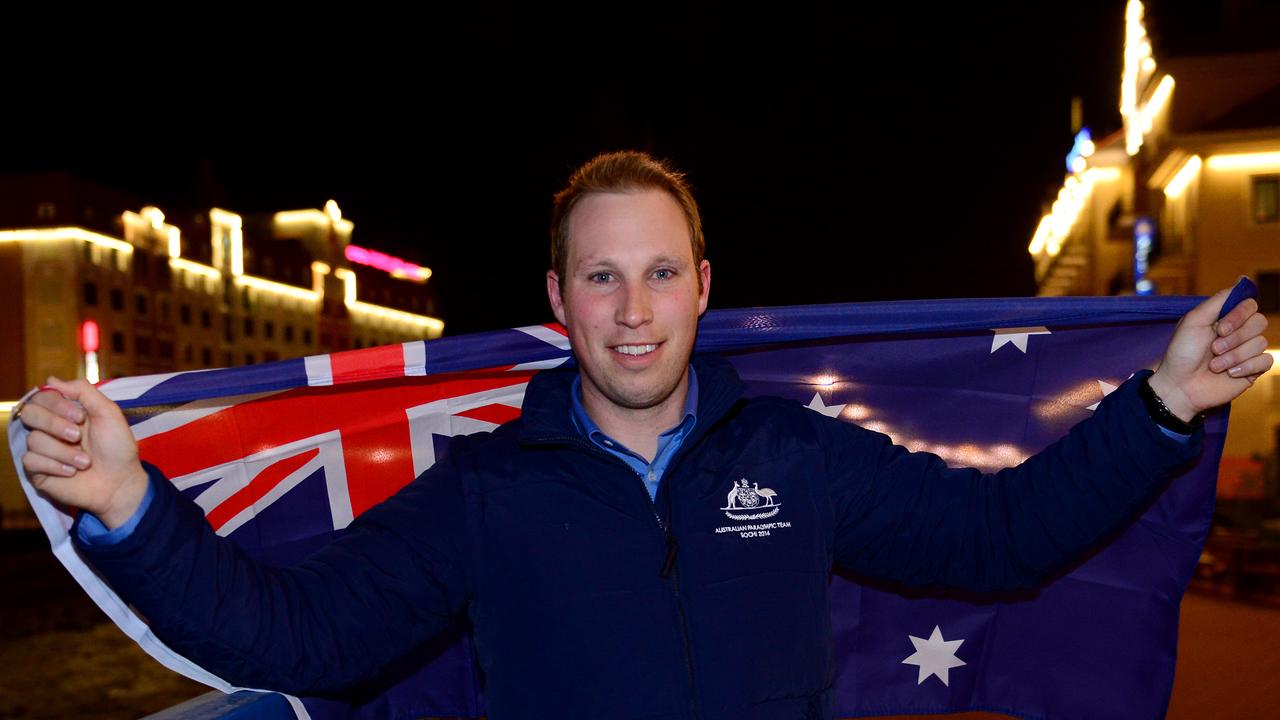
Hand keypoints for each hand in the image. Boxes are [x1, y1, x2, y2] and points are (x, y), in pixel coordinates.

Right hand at [18, 377, 148, 528]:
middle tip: (77, 436)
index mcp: (65, 413)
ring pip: (33, 440)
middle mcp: (50, 428)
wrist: (121, 482)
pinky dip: (55, 466)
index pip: (42, 397)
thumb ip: (83, 391)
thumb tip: (51, 380)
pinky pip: (31, 461)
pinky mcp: (38, 471)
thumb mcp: (108, 412)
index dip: (56, 404)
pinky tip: (72, 472)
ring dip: (64, 452)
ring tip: (85, 462)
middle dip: (55, 424)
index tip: (80, 416)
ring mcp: (43, 450)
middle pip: (30, 414)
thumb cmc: (117, 448)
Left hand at [1149, 287, 1271, 421]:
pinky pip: (1265, 361)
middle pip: (1260, 322)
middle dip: (1235, 337)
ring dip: (1234, 356)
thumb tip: (1242, 280)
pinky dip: (1246, 367)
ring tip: (1215, 365)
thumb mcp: (1194, 321)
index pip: (1250, 305)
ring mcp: (1247, 351)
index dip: (1239, 315)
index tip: (1219, 328)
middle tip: (1214, 348)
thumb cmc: (1182, 353)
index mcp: (1225, 318)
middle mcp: (1239, 332)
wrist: (1180, 386)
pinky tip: (1229, 374)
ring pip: (1261, 343)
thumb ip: (1218, 301)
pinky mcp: (1253, 369)